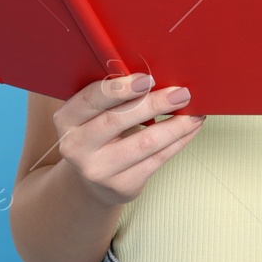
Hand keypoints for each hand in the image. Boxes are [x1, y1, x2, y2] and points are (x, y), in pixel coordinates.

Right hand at [52, 73, 203, 207]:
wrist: (95, 179)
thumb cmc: (100, 133)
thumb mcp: (95, 114)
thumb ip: (114, 96)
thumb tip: (157, 75)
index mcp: (66, 120)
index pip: (90, 99)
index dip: (119, 88)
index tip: (147, 79)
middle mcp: (76, 147)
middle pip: (117, 120)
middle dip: (154, 103)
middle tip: (181, 93)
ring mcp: (98, 170)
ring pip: (143, 143)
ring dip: (175, 125)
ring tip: (194, 112)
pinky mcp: (122, 186)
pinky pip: (157, 159)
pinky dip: (179, 141)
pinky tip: (190, 128)